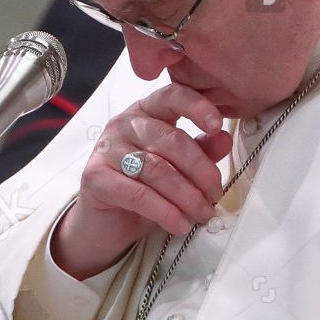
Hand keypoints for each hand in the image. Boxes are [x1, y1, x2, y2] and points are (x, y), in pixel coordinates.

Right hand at [55, 83, 233, 279]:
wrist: (106, 222)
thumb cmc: (144, 188)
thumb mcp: (178, 168)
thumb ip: (200, 150)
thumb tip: (224, 137)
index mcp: (147, 111)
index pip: (172, 96)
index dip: (197, 107)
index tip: (217, 124)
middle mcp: (124, 124)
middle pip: (171, 140)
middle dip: (201, 171)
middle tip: (215, 195)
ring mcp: (107, 148)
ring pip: (157, 169)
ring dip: (186, 196)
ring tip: (202, 214)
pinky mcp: (95, 177)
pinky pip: (138, 194)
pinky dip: (165, 211)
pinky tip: (180, 224)